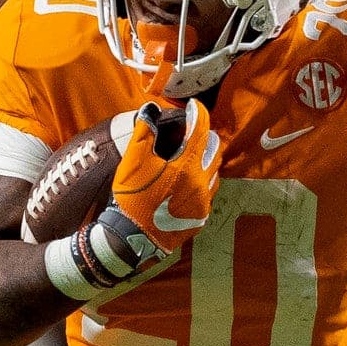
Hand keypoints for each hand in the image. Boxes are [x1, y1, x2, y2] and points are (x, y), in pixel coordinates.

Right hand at [109, 99, 221, 252]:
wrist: (131, 238)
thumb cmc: (131, 198)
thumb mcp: (132, 162)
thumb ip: (144, 132)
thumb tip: (151, 110)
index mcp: (187, 167)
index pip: (200, 131)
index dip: (198, 114)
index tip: (194, 106)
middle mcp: (202, 184)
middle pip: (214, 151)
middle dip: (206, 137)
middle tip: (194, 132)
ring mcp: (204, 204)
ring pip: (215, 174)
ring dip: (206, 162)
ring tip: (192, 158)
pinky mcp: (200, 218)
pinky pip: (208, 195)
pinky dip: (202, 184)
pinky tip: (188, 184)